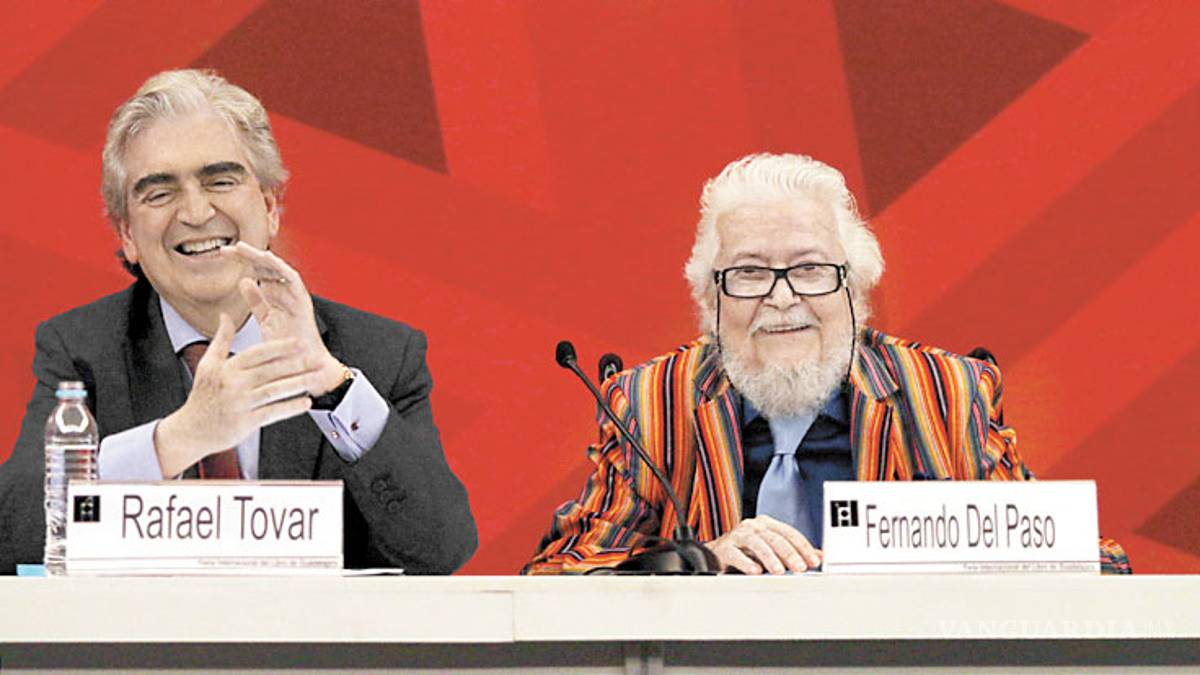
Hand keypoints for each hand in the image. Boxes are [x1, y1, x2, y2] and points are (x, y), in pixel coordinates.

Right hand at [154, 314, 315, 476]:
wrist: (191, 430)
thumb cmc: (203, 395)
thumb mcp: (208, 364)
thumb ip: (221, 339)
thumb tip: (225, 314)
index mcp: (227, 368)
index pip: (258, 353)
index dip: (280, 347)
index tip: (300, 342)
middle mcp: (234, 384)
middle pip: (270, 371)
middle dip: (296, 364)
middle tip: (317, 358)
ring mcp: (241, 404)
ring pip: (275, 391)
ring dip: (298, 384)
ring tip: (316, 378)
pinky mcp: (246, 422)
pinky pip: (273, 413)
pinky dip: (290, 408)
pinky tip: (306, 402)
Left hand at [221, 242, 344, 396]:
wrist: (304, 369)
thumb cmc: (286, 351)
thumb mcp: (266, 321)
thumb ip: (256, 301)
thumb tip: (243, 281)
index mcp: (275, 301)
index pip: (257, 275)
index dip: (240, 263)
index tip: (221, 254)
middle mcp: (286, 296)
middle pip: (266, 270)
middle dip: (247, 257)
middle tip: (226, 248)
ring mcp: (295, 298)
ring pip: (278, 271)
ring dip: (260, 257)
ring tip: (242, 247)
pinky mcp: (303, 303)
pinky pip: (294, 281)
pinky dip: (281, 268)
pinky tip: (267, 258)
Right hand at [704, 515, 821, 573]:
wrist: (716, 555)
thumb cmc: (747, 553)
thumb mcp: (772, 551)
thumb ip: (793, 552)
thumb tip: (819, 556)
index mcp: (767, 525)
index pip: (789, 533)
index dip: (803, 547)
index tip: (813, 561)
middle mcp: (753, 527)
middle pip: (775, 538)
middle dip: (790, 554)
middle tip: (800, 568)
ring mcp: (738, 536)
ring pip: (757, 544)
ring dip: (770, 558)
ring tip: (779, 572)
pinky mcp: (724, 548)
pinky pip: (737, 555)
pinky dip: (747, 563)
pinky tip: (756, 572)